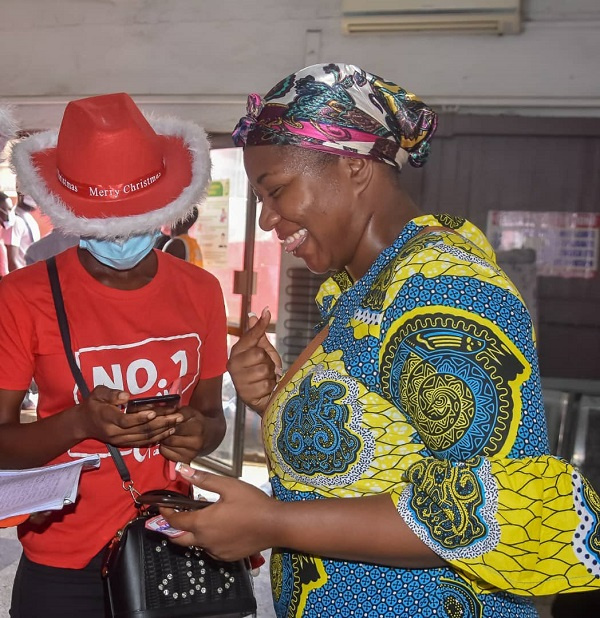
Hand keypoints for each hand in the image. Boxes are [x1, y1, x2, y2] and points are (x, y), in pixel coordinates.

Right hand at [77, 386, 182, 445]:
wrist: (83, 424)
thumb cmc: (93, 404)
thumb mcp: (97, 394)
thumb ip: (110, 394)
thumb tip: (126, 396)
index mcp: (107, 418)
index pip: (125, 421)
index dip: (140, 418)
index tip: (154, 412)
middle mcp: (115, 432)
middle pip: (140, 430)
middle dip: (161, 423)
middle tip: (177, 417)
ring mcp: (120, 440)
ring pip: (144, 438)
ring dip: (162, 431)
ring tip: (177, 423)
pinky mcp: (125, 443)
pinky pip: (143, 442)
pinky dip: (157, 437)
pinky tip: (169, 432)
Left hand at [159, 404, 205, 462]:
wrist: (208, 435)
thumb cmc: (196, 421)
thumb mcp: (189, 412)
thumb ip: (177, 412)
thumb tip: (164, 416)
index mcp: (197, 427)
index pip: (175, 427)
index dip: (165, 424)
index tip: (161, 421)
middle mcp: (196, 442)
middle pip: (170, 439)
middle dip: (162, 433)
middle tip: (159, 428)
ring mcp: (191, 453)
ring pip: (167, 447)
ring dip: (162, 440)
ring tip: (164, 434)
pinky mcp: (186, 460)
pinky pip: (166, 454)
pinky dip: (164, 448)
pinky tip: (168, 443)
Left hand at [161, 465, 276, 560]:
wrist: (275, 525)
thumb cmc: (252, 503)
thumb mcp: (228, 485)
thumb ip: (203, 479)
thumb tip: (182, 469)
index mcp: (202, 523)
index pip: (174, 521)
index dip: (165, 513)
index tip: (162, 505)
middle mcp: (205, 541)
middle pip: (178, 538)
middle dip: (171, 528)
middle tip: (172, 516)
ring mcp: (216, 551)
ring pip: (196, 544)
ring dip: (192, 533)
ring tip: (200, 517)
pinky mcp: (226, 557)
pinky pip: (210, 549)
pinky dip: (207, 539)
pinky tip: (218, 528)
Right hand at [227, 307, 281, 414]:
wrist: (267, 396)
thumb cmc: (263, 372)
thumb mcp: (263, 351)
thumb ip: (258, 334)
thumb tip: (254, 314)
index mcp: (236, 352)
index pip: (250, 336)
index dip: (259, 325)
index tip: (266, 311)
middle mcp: (233, 365)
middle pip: (259, 354)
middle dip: (268, 361)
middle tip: (266, 368)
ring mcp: (238, 380)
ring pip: (264, 369)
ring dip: (270, 375)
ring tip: (266, 379)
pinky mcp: (245, 395)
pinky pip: (266, 384)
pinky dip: (270, 386)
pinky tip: (265, 389)